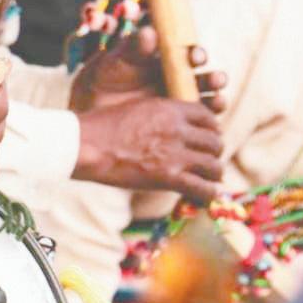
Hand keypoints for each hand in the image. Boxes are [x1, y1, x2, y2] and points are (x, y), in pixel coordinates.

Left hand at [70, 26, 226, 115]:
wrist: (90, 111)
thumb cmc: (102, 81)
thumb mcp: (114, 63)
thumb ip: (132, 49)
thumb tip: (150, 32)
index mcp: (166, 60)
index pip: (189, 54)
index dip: (196, 54)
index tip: (195, 56)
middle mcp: (178, 80)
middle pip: (204, 78)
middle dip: (213, 78)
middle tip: (215, 80)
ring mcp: (180, 103)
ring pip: (207, 100)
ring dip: (216, 99)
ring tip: (217, 101)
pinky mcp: (179, 125)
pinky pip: (198, 124)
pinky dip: (207, 123)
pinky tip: (210, 123)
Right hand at [74, 96, 222, 203]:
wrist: (88, 145)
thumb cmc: (104, 126)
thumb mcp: (137, 108)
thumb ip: (161, 115)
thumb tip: (174, 126)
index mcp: (170, 108)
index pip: (207, 116)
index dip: (212, 127)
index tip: (209, 135)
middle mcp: (178, 129)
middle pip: (215, 141)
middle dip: (214, 151)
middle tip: (208, 158)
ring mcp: (175, 154)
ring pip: (213, 165)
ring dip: (214, 173)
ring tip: (209, 178)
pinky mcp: (169, 177)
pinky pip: (202, 189)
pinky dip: (208, 194)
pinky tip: (207, 195)